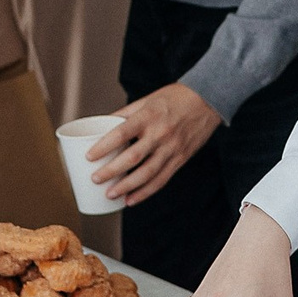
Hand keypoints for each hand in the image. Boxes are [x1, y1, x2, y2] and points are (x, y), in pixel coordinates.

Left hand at [86, 82, 221, 205]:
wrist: (208, 99)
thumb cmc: (175, 97)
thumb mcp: (148, 99)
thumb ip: (126, 113)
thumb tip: (102, 125)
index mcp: (148, 116)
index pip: (121, 134)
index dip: (103, 147)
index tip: (89, 156)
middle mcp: (160, 133)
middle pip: (132, 158)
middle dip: (111, 171)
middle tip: (96, 179)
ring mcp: (172, 148)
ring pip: (147, 173)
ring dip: (127, 187)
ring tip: (110, 194)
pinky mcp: (181, 158)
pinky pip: (162, 179)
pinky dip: (146, 191)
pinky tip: (132, 199)